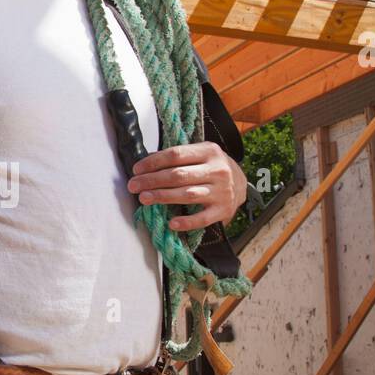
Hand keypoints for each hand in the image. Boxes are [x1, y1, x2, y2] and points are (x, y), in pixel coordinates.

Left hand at [127, 142, 247, 230]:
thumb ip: (178, 158)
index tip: (136, 169)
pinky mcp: (223, 210)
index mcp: (209, 151)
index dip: (153, 162)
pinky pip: (202, 218)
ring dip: (163, 197)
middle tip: (133, 186)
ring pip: (187, 194)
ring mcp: (221, 191)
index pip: (176, 154)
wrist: (241, 183)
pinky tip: (172, 223)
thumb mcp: (200, 155)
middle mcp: (217, 170)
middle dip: (152, 180)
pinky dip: (187, 222)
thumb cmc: (211, 168)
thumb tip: (146, 163)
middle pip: (178, 175)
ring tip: (144, 199)